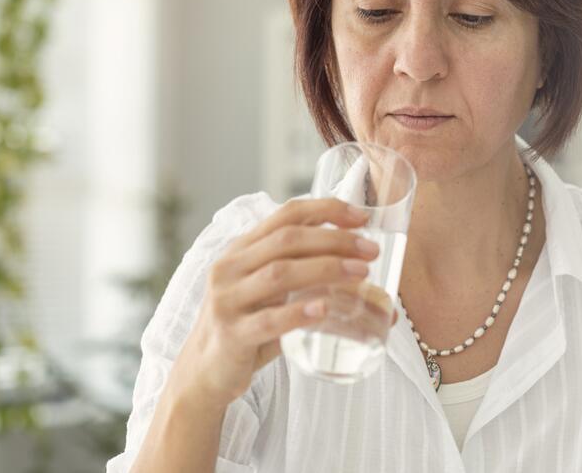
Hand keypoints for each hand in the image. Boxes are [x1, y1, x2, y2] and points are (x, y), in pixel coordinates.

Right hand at [173, 198, 383, 404]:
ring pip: (279, 274)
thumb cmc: (248, 328)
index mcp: (243, 249)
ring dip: (325, 269)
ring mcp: (228, 301)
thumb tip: (377, 292)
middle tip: (371, 251)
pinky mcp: (231, 335)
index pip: (286, 214)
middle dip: (334, 240)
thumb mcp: (272, 294)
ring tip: (361, 273)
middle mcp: (231, 268)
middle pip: (287, 239)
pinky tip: (324, 309)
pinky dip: (298, 313)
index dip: (326, 209)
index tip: (362, 217)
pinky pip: (268, 320)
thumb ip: (309, 282)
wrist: (204, 372)